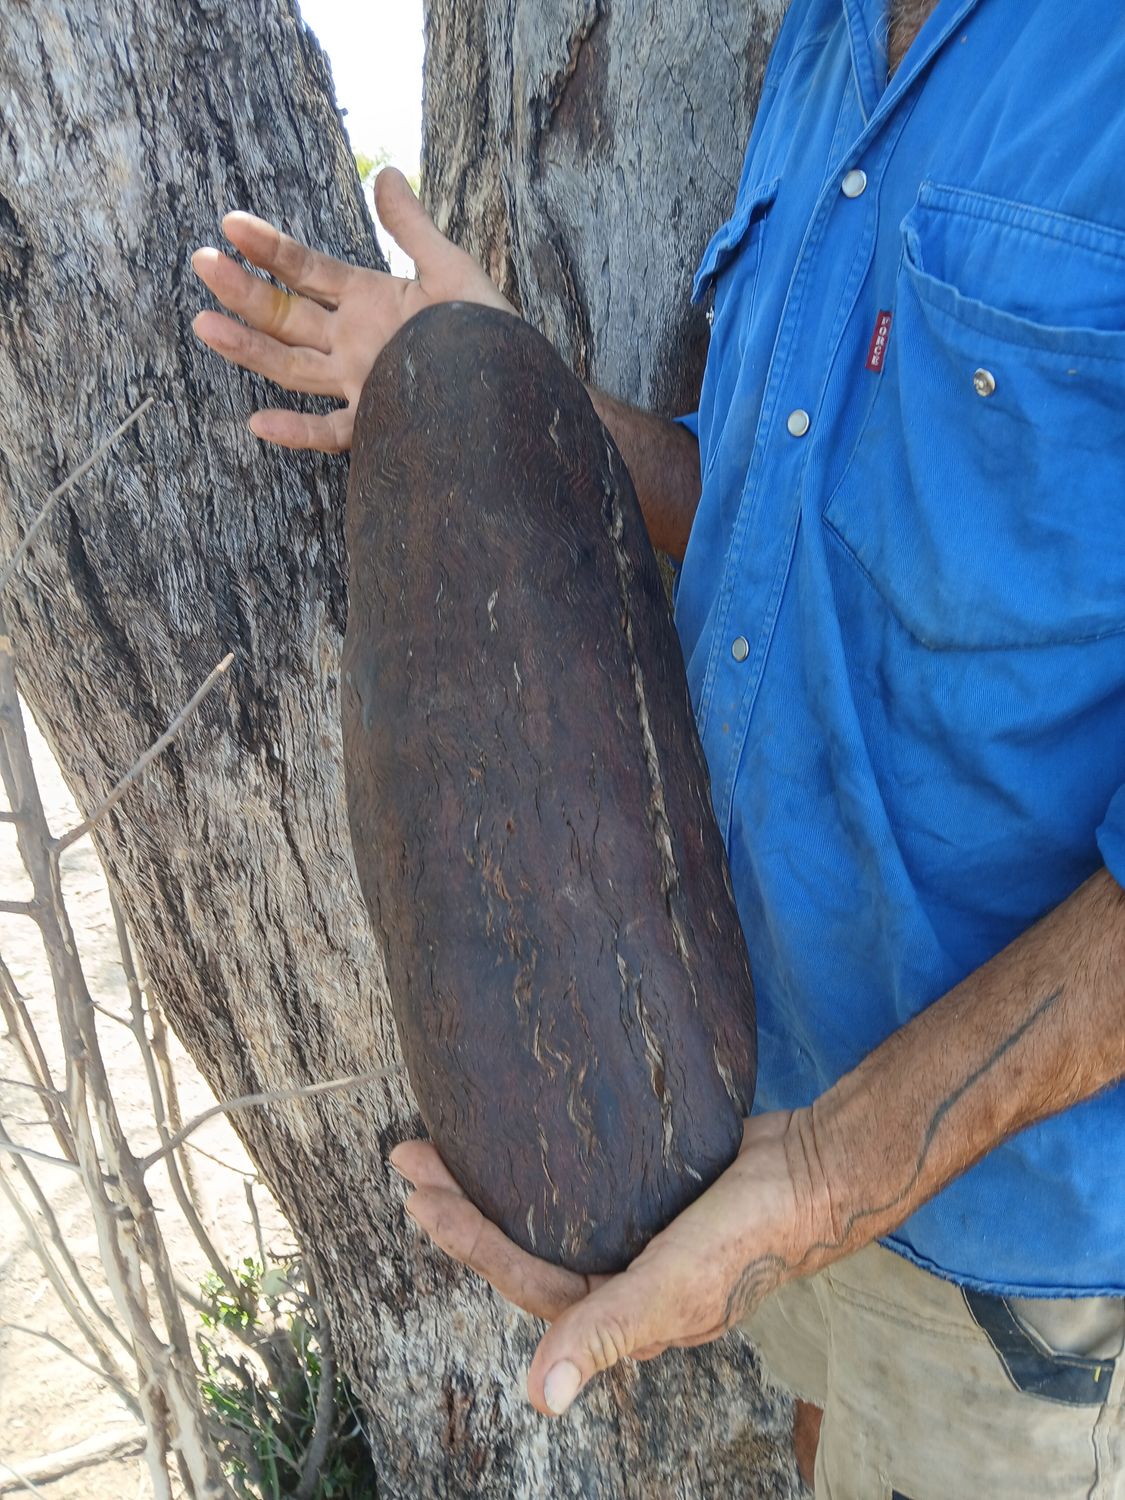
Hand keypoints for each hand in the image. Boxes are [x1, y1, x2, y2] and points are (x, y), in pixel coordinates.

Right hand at [191, 167, 512, 451]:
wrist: (514, 387)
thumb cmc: (487, 331)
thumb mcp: (451, 272)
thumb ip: (412, 228)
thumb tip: (384, 172)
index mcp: (367, 301)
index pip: (306, 270)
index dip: (270, 248)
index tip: (231, 224)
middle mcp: (352, 342)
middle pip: (286, 316)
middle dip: (244, 292)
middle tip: (202, 263)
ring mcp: (358, 383)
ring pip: (292, 368)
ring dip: (250, 348)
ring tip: (205, 325)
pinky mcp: (375, 424)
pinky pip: (330, 432)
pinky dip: (297, 431)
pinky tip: (259, 423)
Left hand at [390, 1110, 826, 1416]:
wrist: (817, 1170)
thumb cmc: (750, 1236)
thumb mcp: (671, 1288)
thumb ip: (604, 1334)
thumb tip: (538, 1400)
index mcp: (618, 1311)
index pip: (522, 1277)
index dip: (466, 1240)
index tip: (418, 1196)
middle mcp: (620, 1275)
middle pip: (524, 1243)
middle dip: (463, 1206)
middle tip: (412, 1158)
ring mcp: (637, 1229)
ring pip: (549, 1211)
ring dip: (497, 1182)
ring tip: (452, 1144)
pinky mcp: (653, 1186)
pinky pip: (585, 1180)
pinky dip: (547, 1161)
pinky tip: (526, 1133)